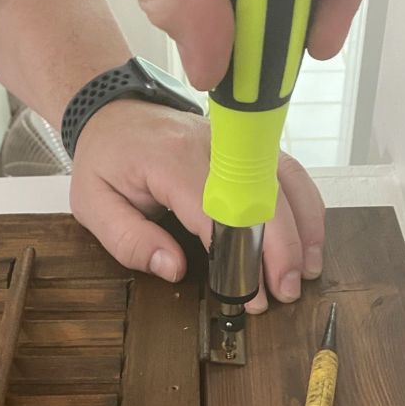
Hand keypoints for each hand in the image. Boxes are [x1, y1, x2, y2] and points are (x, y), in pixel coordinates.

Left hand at [70, 101, 324, 310]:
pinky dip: (305, 206)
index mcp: (172, 161)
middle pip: (263, 196)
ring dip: (303, 227)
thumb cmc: (105, 160)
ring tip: (307, 270)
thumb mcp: (94, 206)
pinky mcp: (248, 147)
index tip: (250, 292)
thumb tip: (174, 268)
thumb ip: (129, 241)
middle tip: (285, 291)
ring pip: (286, 180)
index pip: (219, 210)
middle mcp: (213, 145)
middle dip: (280, 248)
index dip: (240, 254)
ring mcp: (236, 142)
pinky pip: (288, 172)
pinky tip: (310, 240)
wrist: (113, 113)